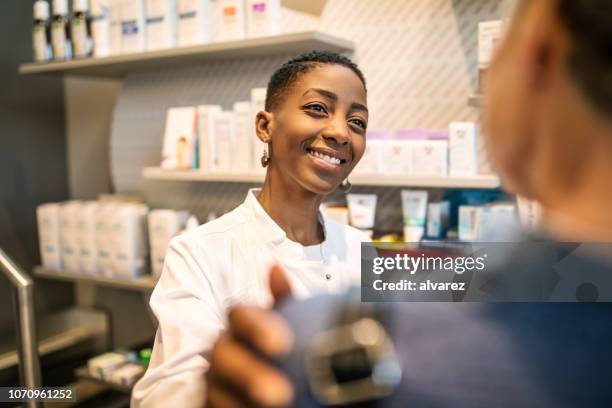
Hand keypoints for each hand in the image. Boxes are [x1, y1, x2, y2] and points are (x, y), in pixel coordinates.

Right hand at [206, 266, 294, 407]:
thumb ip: (284, 302)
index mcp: (239, 327)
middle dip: (248, 372)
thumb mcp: (290, 326)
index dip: (257, 326)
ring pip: (215, 389)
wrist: (283, 392)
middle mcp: (222, 353)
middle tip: (281, 391)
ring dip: (241, 401)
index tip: (284, 343)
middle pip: (222, 355)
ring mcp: (214, 382)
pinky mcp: (211, 405)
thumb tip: (274, 267)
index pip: (238, 315)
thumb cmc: (287, 355)